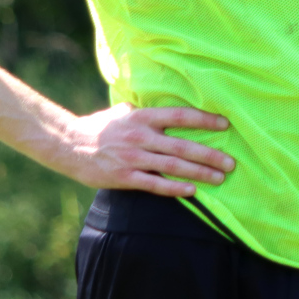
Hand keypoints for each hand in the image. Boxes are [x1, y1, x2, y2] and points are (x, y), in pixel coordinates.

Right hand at [57, 103, 234, 197]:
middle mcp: (141, 136)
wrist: (67, 145)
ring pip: (173, 165)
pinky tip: (192, 192)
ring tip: (220, 178)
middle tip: (231, 162)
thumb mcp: (122, 111)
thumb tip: (161, 107)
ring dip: (199, 173)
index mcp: (143, 117)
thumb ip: (143, 111)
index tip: (225, 125)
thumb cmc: (98, 127)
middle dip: (209, 154)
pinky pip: (154, 184)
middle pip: (182, 145)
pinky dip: (174, 188)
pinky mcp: (124, 177)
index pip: (180, 116)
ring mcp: (133, 157)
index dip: (204, 120)